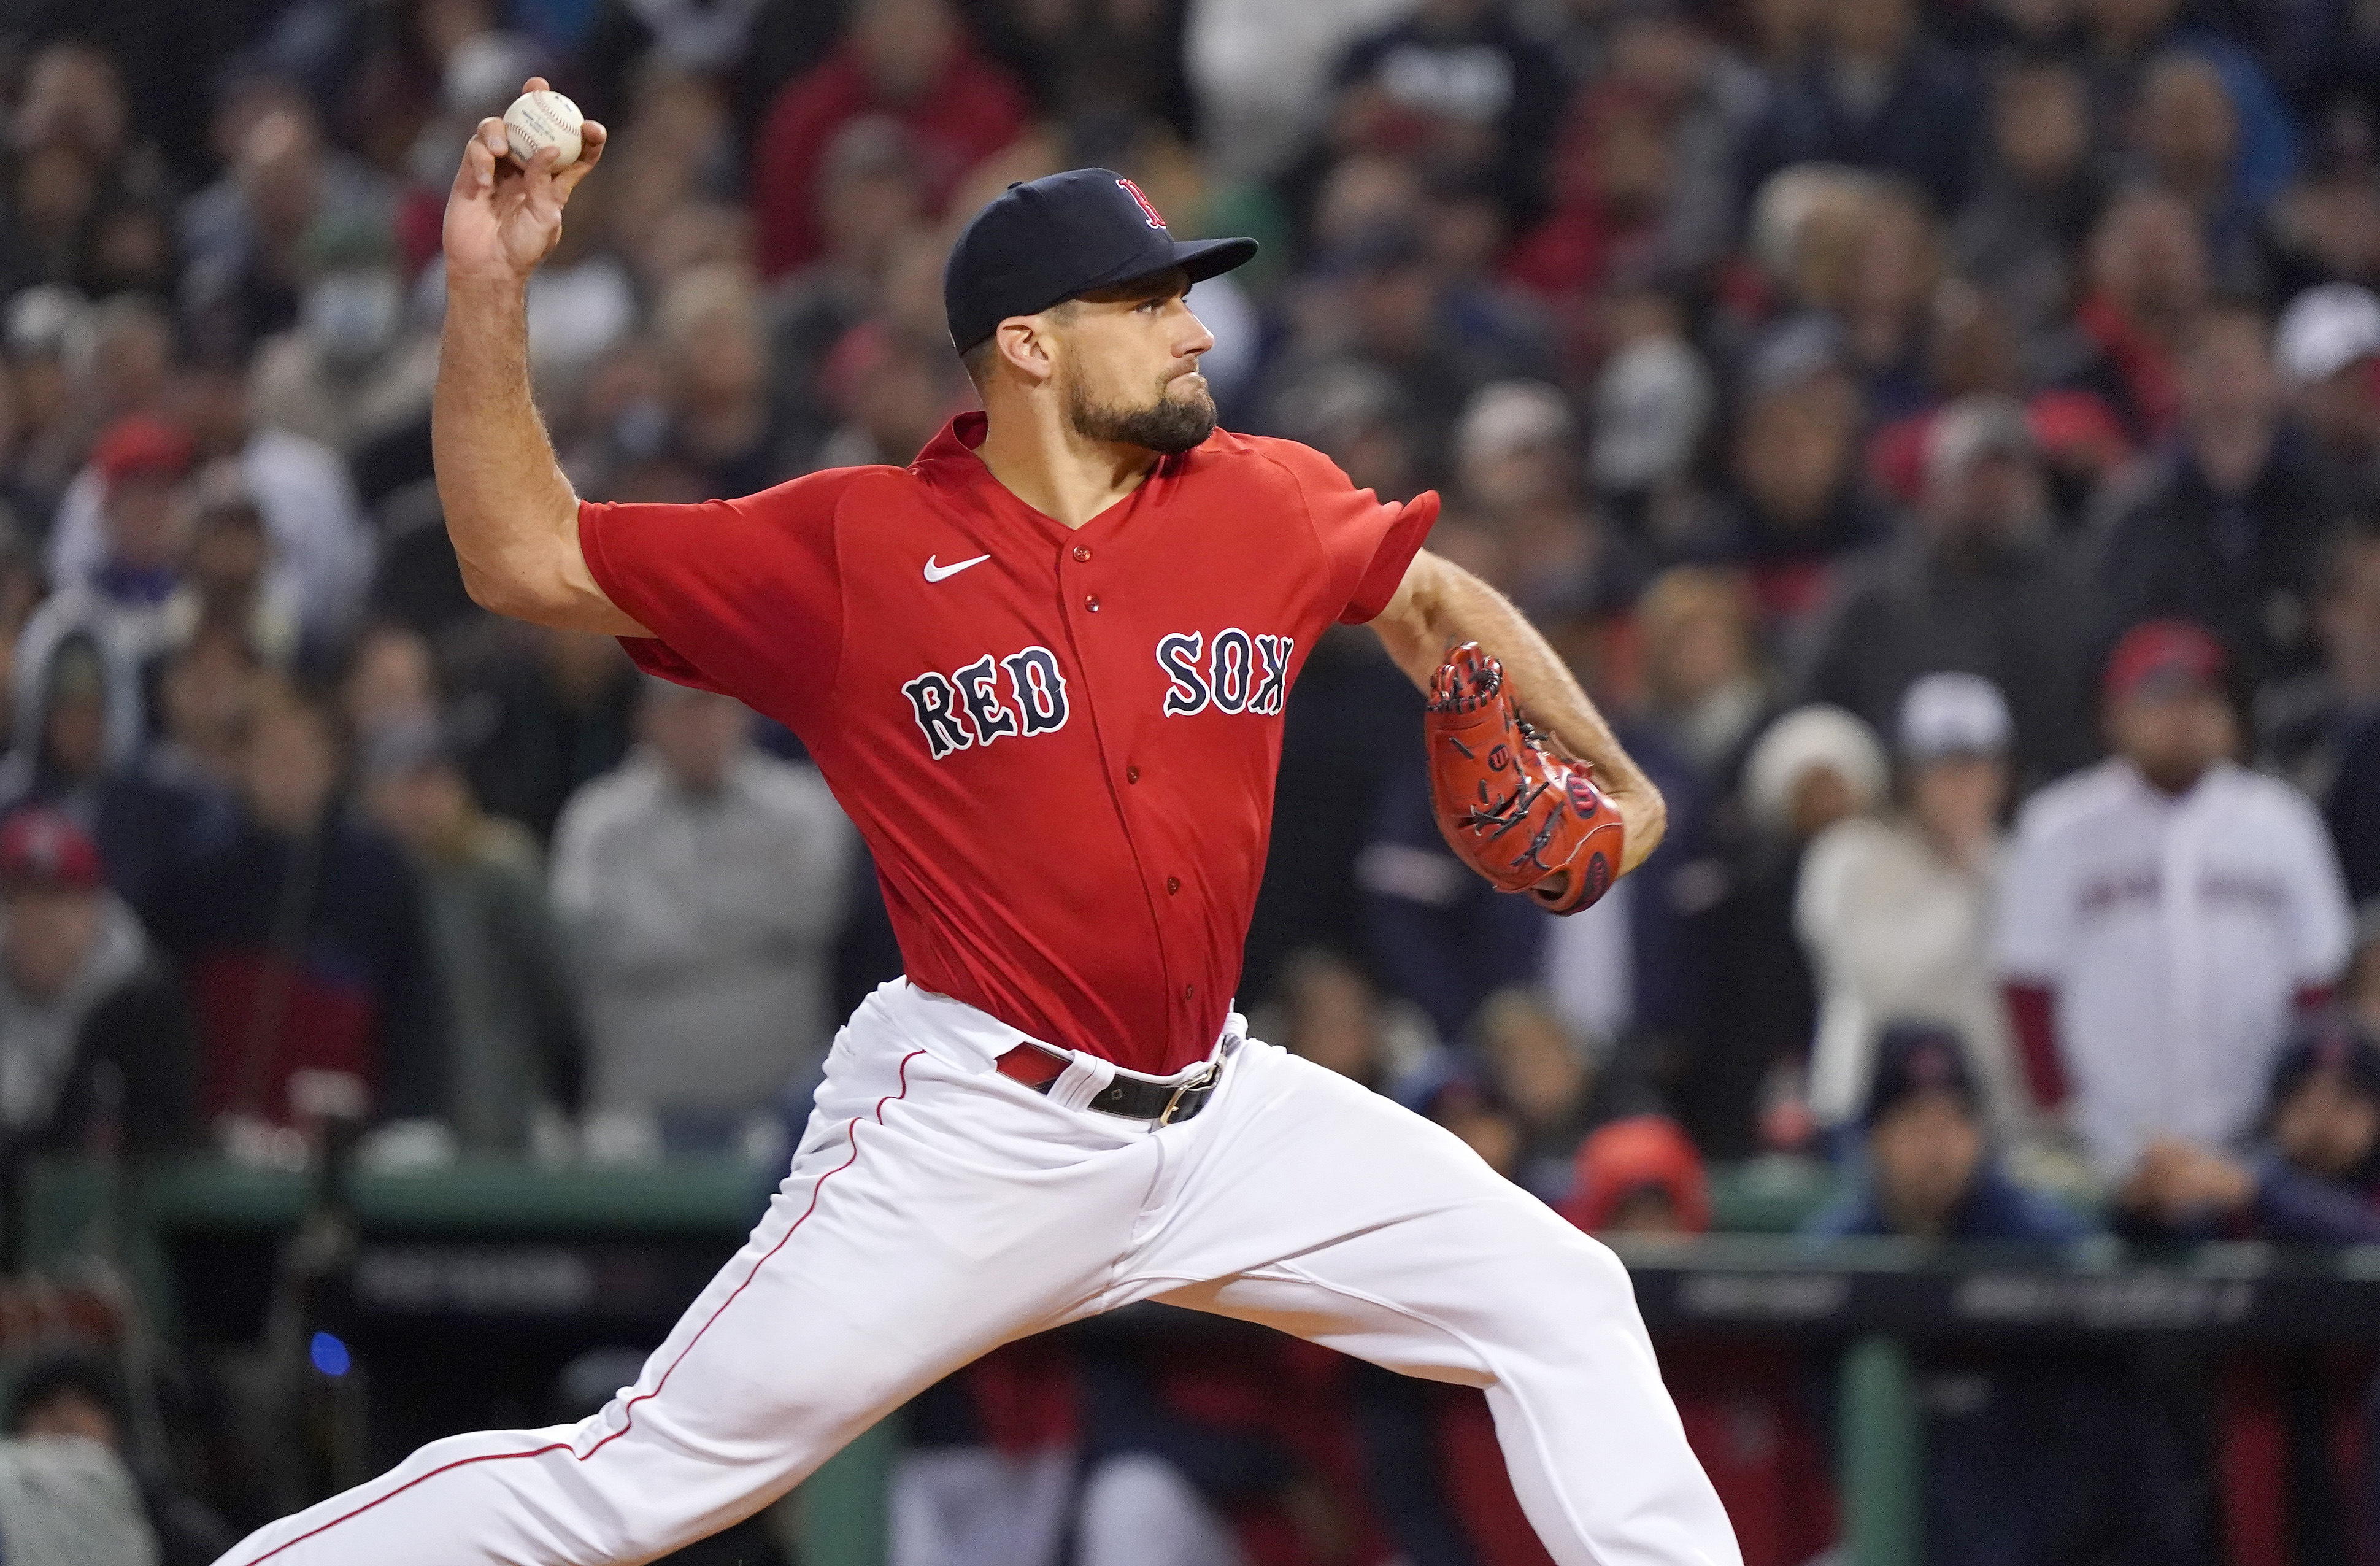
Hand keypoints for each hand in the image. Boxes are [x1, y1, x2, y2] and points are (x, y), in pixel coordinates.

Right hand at [443, 76, 606, 286]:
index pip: (575, 152)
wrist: (487, 266)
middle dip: (536, 100)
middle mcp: (527, 169)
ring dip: (500, 130)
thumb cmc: (522, 248)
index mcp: (554, 182)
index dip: (586, 137)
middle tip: (538, 86)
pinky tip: (485, 181)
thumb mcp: (544, 218)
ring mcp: (499, 167)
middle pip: (533, 125)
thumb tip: (549, 147)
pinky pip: (476, 148)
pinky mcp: (472, 171)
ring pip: (500, 128)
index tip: (592, 127)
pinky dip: (481, 157)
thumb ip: (544, 182)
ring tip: (501, 151)